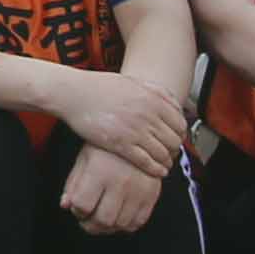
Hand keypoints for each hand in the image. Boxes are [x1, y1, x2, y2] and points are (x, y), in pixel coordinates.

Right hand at [46, 66, 187, 177]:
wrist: (73, 93)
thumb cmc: (99, 86)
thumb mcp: (133, 81)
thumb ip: (156, 90)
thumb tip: (174, 102)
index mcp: (152, 99)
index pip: (180, 123)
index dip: (181, 134)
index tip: (176, 138)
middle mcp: (147, 115)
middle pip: (174, 140)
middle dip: (174, 149)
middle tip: (171, 153)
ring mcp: (135, 131)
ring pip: (162, 153)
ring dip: (166, 161)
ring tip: (165, 164)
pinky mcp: (121, 144)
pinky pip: (146, 162)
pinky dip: (155, 169)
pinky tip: (156, 171)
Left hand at [55, 139, 169, 236]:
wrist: (139, 134)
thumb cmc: (106, 146)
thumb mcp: (85, 158)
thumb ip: (73, 183)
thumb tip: (65, 205)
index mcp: (99, 171)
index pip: (82, 205)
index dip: (77, 210)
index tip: (78, 207)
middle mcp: (120, 182)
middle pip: (103, 220)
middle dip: (90, 224)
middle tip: (88, 219)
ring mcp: (138, 190)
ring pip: (121, 224)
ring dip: (108, 227)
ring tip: (102, 218)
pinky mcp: (152, 194)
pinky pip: (139, 221)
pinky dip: (127, 225)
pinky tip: (119, 215)